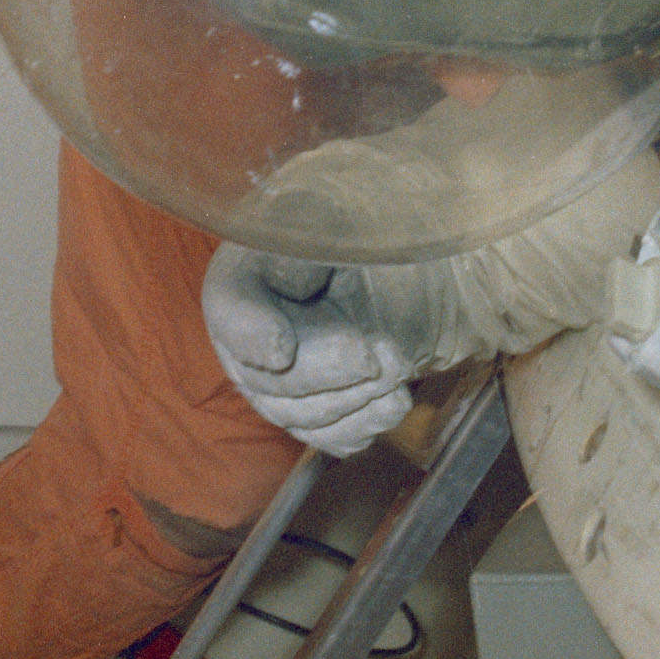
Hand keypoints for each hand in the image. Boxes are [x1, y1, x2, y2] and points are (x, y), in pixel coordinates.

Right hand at [201, 248, 420, 454]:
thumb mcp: (348, 220)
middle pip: (267, 378)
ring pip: (301, 417)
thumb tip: (290, 302)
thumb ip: (313, 238)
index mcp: (251, 268)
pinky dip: (367, 423)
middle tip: (376, 354)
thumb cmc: (384, 232)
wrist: (431, 271)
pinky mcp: (322, 410)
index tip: (283, 349)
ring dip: (354, 398)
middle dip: (327, 371)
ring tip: (396, 363)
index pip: (228, 306)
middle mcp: (253, 331)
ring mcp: (282, 380)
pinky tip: (395, 398)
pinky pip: (333, 438)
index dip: (249, 334)